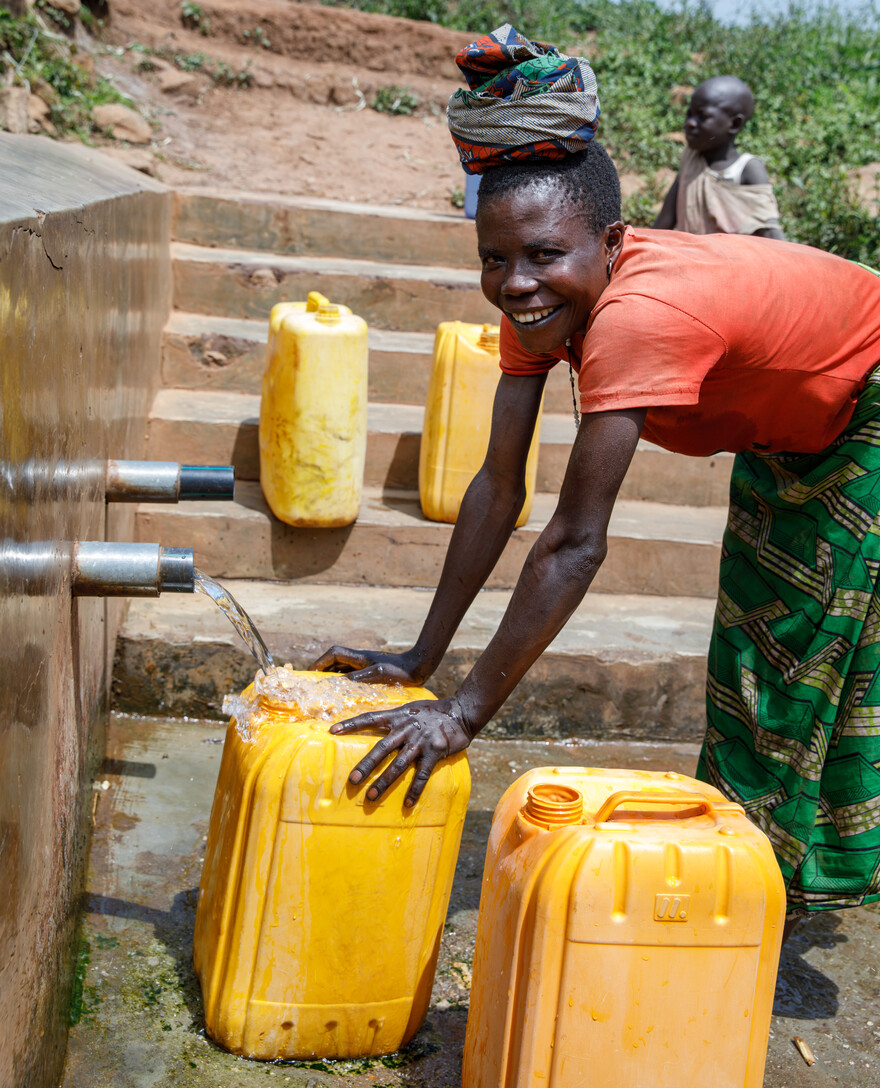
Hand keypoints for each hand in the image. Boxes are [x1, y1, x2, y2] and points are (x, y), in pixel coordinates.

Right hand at [311, 645, 426, 685]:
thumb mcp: (378, 674)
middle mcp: (360, 661)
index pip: (334, 654)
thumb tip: (337, 682)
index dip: (320, 662)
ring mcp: (366, 667)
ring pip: (343, 670)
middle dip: (323, 670)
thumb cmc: (400, 670)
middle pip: (335, 661)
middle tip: (314, 685)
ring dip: (333, 678)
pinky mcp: (372, 674)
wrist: (418, 668)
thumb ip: (358, 678)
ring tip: (325, 692)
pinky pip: (352, 678)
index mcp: (359, 657)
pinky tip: (344, 696)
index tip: (310, 673)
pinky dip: (345, 684)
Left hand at [329, 697, 472, 806]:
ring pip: (398, 765)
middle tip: (352, 781)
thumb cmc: (432, 712)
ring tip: (371, 797)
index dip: (351, 724)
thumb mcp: (410, 709)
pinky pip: (422, 774)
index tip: (332, 731)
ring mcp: (420, 741)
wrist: (461, 711)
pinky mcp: (435, 752)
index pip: (370, 718)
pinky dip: (414, 790)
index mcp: (397, 717)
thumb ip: (394, 719)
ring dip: (384, 782)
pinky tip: (407, 804)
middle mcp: (406, 729)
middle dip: (366, 766)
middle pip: (381, 748)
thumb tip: (375, 725)